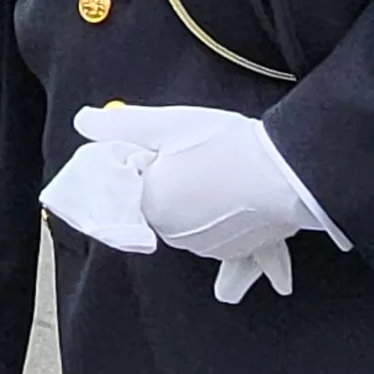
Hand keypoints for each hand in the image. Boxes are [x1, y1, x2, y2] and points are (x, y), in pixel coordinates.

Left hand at [70, 104, 321, 301]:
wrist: (289, 172)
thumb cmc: (227, 145)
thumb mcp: (168, 124)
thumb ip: (120, 126)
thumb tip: (83, 121)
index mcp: (151, 205)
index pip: (130, 186)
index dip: (146, 163)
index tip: (164, 149)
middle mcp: (173, 235)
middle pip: (161, 204)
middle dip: (172, 182)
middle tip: (197, 154)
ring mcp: (206, 248)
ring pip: (190, 222)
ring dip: (199, 202)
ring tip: (224, 173)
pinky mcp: (237, 253)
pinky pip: (221, 244)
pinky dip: (225, 228)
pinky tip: (236, 217)